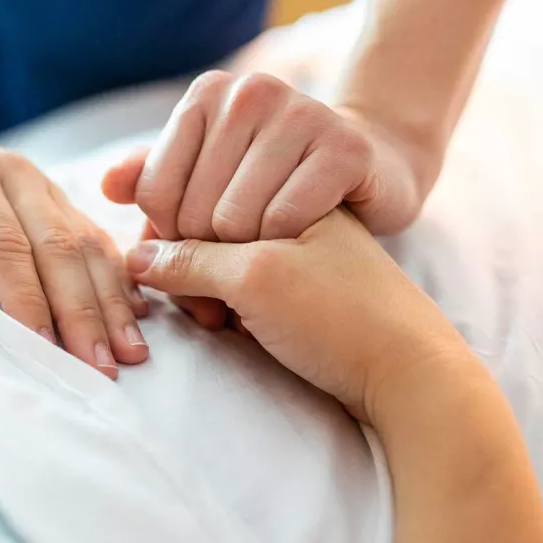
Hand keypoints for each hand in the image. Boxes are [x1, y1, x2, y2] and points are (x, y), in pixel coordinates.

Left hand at [0, 106, 147, 377]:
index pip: (4, 243)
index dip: (26, 296)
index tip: (42, 347)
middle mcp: (16, 174)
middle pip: (60, 247)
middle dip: (83, 311)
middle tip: (102, 367)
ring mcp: (43, 186)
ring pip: (89, 243)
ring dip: (112, 300)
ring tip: (130, 351)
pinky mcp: (57, 200)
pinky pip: (97, 237)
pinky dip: (118, 277)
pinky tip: (134, 314)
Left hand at [103, 70, 425, 242]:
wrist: (369, 171)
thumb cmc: (276, 185)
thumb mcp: (210, 179)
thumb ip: (157, 180)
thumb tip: (106, 186)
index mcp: (208, 93)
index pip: (154, 193)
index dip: (171, 238)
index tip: (198, 249)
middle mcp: (251, 91)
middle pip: (191, 211)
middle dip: (208, 256)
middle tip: (233, 267)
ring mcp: (302, 113)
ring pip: (234, 221)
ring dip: (247, 258)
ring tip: (265, 254)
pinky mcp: (344, 147)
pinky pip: (284, 223)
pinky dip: (287, 248)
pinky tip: (301, 241)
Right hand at [124, 207, 465, 423]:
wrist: (409, 370)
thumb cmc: (343, 314)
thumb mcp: (259, 278)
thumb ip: (190, 259)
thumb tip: (133, 259)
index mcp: (281, 172)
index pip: (187, 188)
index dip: (174, 237)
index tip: (190, 282)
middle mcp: (276, 194)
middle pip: (189, 219)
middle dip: (185, 268)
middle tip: (209, 312)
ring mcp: (275, 232)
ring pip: (201, 251)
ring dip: (198, 289)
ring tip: (222, 322)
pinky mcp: (278, 271)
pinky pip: (222, 275)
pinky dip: (216, 299)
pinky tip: (228, 323)